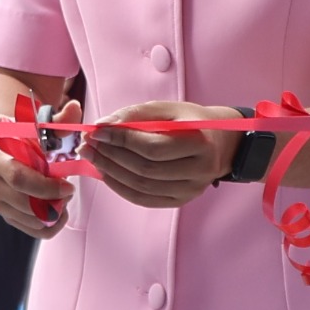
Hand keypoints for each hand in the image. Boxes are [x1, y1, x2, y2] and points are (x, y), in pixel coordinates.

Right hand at [0, 98, 81, 237]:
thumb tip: (75, 107)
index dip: (47, 187)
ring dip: (54, 214)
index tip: (69, 186)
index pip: (20, 180)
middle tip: (69, 192)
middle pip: (26, 205)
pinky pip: (31, 229)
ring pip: (30, 221)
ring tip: (63, 198)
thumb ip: (57, 120)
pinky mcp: (4, 213)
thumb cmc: (18, 134)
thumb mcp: (35, 125)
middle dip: (54, 203)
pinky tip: (58, 209)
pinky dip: (49, 225)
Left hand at [84, 100, 245, 209]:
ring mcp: (192, 190)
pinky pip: (145, 200)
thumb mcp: (167, 109)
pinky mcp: (182, 201)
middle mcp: (200, 171)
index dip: (121, 140)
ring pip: (142, 187)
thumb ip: (135, 115)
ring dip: (111, 173)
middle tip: (88, 145)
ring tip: (93, 158)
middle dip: (111, 157)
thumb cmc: (191, 122)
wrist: (220, 143)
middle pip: (146, 170)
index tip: (96, 132)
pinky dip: (121, 188)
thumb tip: (102, 126)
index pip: (153, 147)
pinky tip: (106, 174)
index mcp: (200, 142)